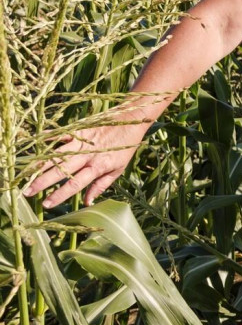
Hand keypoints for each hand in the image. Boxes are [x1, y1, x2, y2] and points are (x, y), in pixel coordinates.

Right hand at [23, 123, 145, 207]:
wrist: (132, 120)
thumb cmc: (126, 147)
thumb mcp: (119, 169)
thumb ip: (101, 185)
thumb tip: (87, 202)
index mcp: (98, 166)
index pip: (76, 183)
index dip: (60, 194)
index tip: (46, 204)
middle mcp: (88, 154)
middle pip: (62, 170)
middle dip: (43, 182)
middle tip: (27, 192)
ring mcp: (83, 140)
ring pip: (58, 154)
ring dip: (41, 164)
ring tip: (27, 173)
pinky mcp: (80, 128)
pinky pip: (62, 134)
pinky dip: (49, 138)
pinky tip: (36, 142)